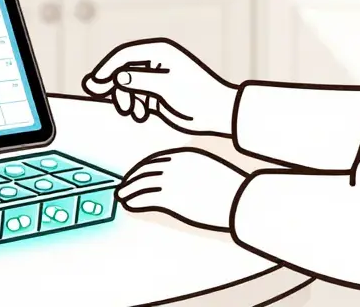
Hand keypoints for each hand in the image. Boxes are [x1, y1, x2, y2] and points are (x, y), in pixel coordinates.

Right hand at [81, 37, 237, 135]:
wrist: (217, 113)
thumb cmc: (197, 96)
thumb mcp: (166, 88)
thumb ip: (140, 81)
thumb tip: (118, 77)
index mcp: (160, 53)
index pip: (124, 55)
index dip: (107, 68)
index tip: (95, 83)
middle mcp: (156, 61)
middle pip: (123, 70)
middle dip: (113, 85)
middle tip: (97, 95)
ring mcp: (156, 77)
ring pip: (127, 85)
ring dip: (126, 98)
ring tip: (134, 113)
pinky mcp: (157, 92)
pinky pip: (136, 95)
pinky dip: (135, 105)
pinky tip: (140, 115)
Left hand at [117, 148, 245, 231]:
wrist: (238, 198)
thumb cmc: (230, 188)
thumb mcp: (209, 170)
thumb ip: (192, 171)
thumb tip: (183, 181)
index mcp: (185, 155)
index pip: (156, 160)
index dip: (142, 168)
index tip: (135, 174)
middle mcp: (174, 165)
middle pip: (145, 171)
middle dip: (132, 179)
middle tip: (124, 186)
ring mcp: (170, 180)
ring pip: (141, 184)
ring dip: (129, 190)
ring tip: (122, 196)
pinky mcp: (169, 197)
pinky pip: (145, 198)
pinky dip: (134, 201)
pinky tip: (129, 204)